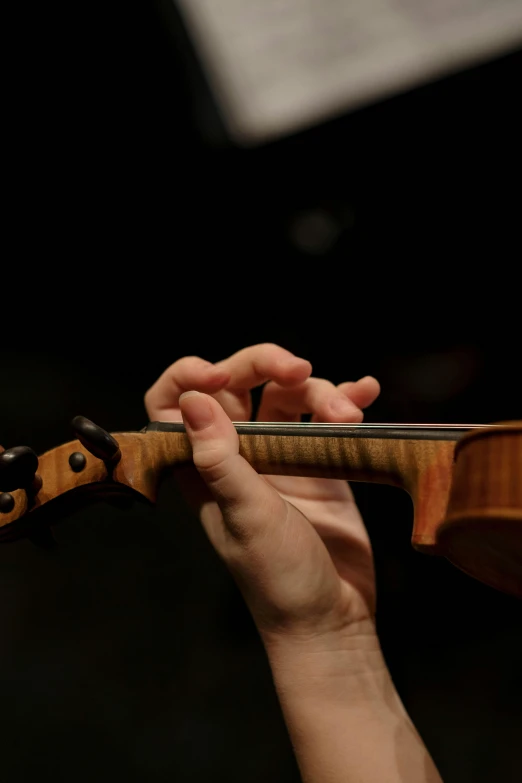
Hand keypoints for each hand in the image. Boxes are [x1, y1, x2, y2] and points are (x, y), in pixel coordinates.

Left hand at [145, 344, 379, 645]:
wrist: (332, 619)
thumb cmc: (278, 579)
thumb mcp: (246, 517)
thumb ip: (221, 460)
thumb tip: (194, 401)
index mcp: (205, 466)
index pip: (176, 404)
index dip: (190, 377)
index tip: (220, 374)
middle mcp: (240, 455)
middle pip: (240, 384)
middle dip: (268, 366)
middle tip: (299, 369)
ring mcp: (283, 456)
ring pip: (291, 396)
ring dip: (322, 391)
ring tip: (350, 414)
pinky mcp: (322, 463)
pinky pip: (329, 418)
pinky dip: (349, 398)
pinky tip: (368, 392)